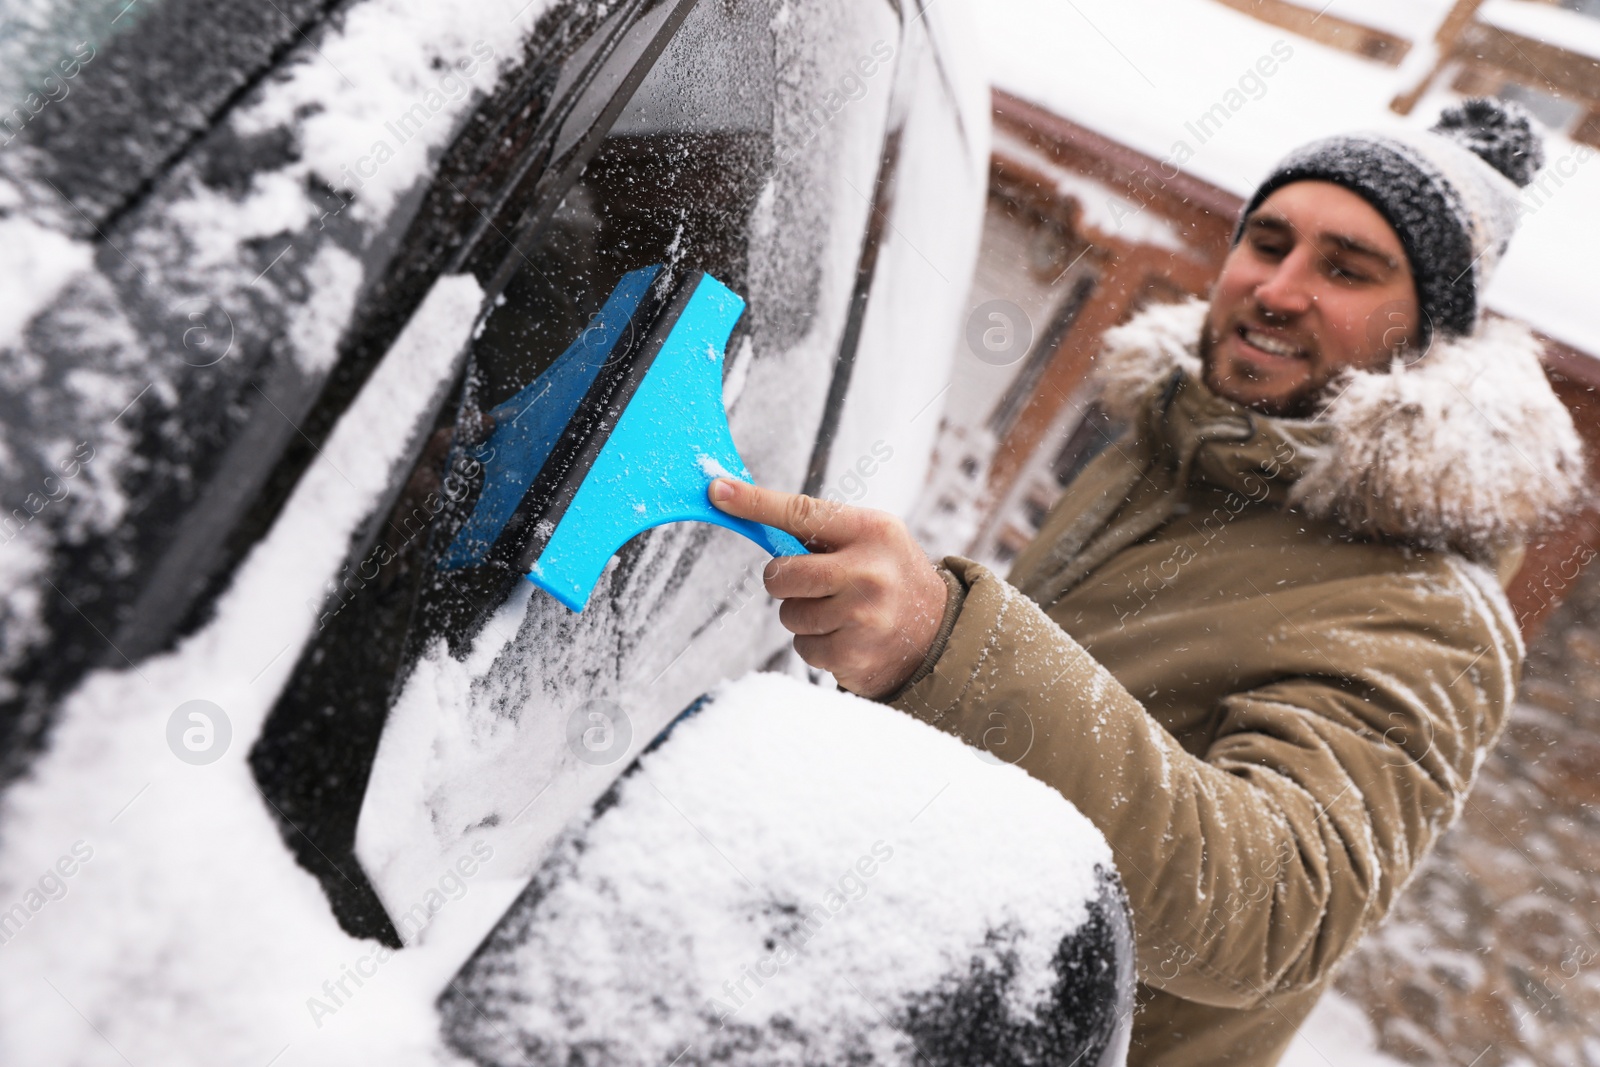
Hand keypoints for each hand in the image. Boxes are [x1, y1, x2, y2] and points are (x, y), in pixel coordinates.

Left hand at [708, 478, 948, 698]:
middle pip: (780, 574)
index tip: (718, 489)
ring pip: (788, 614)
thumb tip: (746, 508)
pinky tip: (847, 636)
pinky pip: (802, 647)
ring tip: (840, 612)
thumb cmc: (889, 576)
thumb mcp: (871, 539)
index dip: (754, 502)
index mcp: (872, 530)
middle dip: (783, 581)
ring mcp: (863, 616)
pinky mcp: (853, 654)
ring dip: (803, 616)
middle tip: (811, 583)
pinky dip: (817, 644)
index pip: (800, 512)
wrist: (939, 633)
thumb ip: (819, 531)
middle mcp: (869, 571)